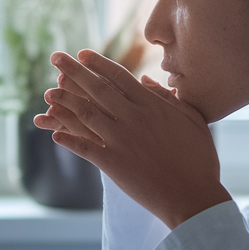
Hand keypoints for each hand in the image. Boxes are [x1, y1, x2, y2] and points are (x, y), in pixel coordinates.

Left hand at [33, 49, 232, 228]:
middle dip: (73, 71)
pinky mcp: (113, 164)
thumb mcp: (192, 120)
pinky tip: (54, 134)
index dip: (98, 64)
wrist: (193, 196)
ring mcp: (121, 140)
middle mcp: (133, 118)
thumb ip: (168, 98)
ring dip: (65, 102)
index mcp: (152, 105)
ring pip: (86, 115)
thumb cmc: (199, 159)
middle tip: (55, 57)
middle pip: (97, 89)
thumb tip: (147, 80)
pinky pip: (85, 148)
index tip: (82, 53)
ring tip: (49, 93)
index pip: (119, 77)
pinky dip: (68, 140)